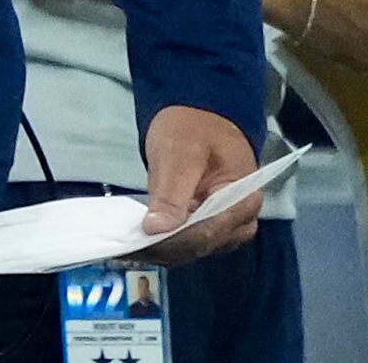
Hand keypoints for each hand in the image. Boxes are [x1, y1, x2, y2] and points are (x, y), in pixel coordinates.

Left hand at [137, 105, 262, 263]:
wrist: (199, 118)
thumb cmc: (192, 129)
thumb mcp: (179, 153)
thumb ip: (171, 193)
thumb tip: (156, 229)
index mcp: (243, 201)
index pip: (207, 232)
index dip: (172, 241)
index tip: (138, 245)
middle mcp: (241, 222)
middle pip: (201, 245)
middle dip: (164, 248)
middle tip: (124, 248)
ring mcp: (227, 227)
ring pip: (193, 249)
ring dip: (162, 249)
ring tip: (127, 246)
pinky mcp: (211, 227)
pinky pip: (189, 242)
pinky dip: (165, 243)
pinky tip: (139, 241)